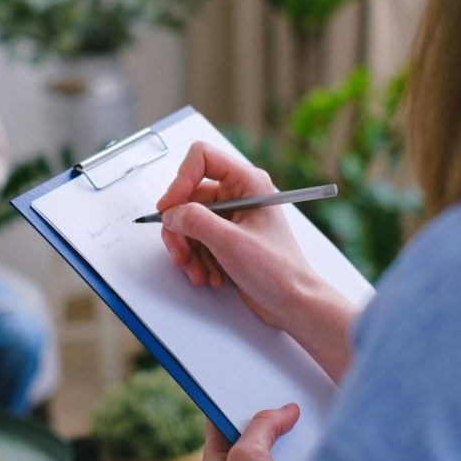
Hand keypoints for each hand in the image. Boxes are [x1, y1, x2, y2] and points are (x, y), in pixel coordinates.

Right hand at [157, 142, 321, 331]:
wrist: (292, 302)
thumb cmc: (277, 270)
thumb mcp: (231, 243)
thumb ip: (196, 221)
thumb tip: (171, 213)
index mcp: (247, 182)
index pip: (202, 158)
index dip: (180, 180)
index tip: (169, 208)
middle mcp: (238, 194)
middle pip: (188, 197)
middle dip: (181, 229)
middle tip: (181, 254)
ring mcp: (230, 216)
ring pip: (187, 222)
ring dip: (187, 250)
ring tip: (199, 272)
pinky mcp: (225, 236)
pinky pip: (195, 239)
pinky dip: (195, 259)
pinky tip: (209, 275)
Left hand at [203, 404, 298, 460]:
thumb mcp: (248, 456)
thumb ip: (262, 426)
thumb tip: (284, 411)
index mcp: (216, 456)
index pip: (221, 416)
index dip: (236, 399)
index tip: (253, 385)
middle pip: (251, 430)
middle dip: (267, 416)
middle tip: (284, 401)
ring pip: (273, 448)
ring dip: (286, 438)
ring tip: (300, 421)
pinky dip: (298, 457)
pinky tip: (307, 448)